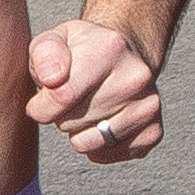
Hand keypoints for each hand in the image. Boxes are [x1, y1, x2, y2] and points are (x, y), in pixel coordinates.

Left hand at [26, 20, 162, 161]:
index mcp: (110, 49)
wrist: (123, 56)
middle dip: (60, 115)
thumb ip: (45, 54)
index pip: (62, 97)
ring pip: (87, 143)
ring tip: (87, 108)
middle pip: (70, 122)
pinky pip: (106, 155)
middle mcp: (136, 78)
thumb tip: (52, 78)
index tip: (41, 100)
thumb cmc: (81, 51)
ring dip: (77, 131)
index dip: (41, 105)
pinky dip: (95, 146)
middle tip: (72, 96)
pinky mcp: (153, 132)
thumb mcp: (55, 39)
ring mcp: (148, 106)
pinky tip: (99, 122)